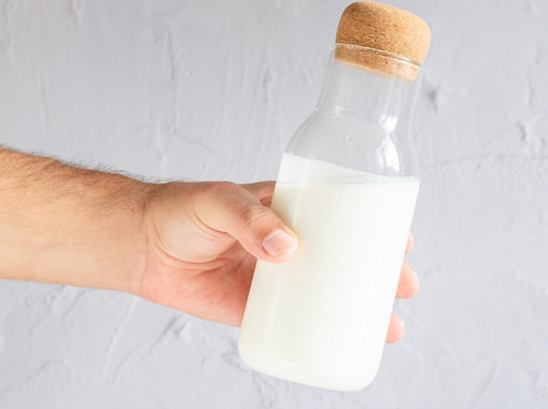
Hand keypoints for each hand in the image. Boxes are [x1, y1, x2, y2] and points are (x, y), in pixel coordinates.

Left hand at [137, 180, 418, 342]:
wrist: (143, 246)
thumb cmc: (182, 210)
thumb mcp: (218, 200)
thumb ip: (249, 217)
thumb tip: (287, 247)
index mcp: (292, 210)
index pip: (346, 216)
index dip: (378, 228)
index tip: (403, 240)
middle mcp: (292, 244)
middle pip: (349, 260)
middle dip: (382, 274)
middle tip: (404, 287)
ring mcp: (278, 279)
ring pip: (330, 295)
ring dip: (363, 310)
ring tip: (389, 326)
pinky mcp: (257, 308)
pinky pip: (297, 324)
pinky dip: (323, 336)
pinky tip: (344, 346)